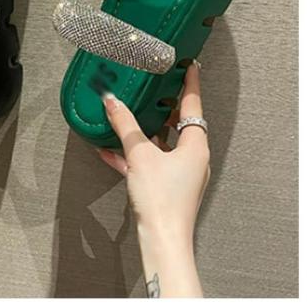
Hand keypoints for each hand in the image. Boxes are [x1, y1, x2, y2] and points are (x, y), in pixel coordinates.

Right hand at [98, 61, 208, 296]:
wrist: (161, 239)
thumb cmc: (162, 200)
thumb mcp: (139, 154)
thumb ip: (124, 125)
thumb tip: (113, 102)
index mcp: (196, 145)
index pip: (193, 105)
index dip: (189, 83)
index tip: (189, 66)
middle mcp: (192, 157)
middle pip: (178, 123)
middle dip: (163, 106)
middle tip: (154, 87)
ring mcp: (180, 173)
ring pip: (162, 143)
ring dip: (144, 130)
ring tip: (128, 114)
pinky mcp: (166, 186)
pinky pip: (150, 162)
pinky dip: (134, 153)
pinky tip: (111, 150)